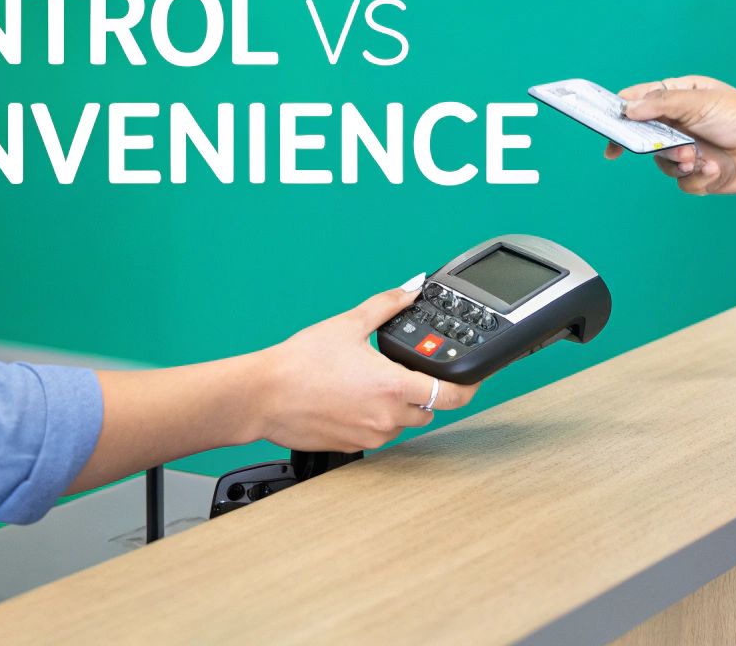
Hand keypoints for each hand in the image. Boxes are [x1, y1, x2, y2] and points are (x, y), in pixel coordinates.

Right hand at [252, 288, 479, 451]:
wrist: (262, 396)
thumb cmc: (299, 364)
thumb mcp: (348, 324)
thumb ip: (386, 306)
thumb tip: (410, 291)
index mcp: (394, 387)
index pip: (452, 396)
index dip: (469, 386)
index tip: (473, 378)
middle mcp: (387, 417)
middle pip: (428, 409)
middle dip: (423, 390)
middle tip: (402, 370)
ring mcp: (370, 435)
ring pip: (402, 423)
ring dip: (397, 405)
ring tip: (368, 382)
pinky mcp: (352, 446)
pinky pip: (377, 433)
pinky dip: (374, 417)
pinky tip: (351, 398)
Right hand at [604, 75, 735, 195]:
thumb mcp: (699, 101)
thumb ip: (661, 103)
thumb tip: (627, 109)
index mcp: (680, 97)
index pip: (640, 102)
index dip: (621, 113)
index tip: (608, 126)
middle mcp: (681, 124)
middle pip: (645, 137)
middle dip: (657, 145)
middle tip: (673, 146)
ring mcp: (689, 150)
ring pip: (662, 163)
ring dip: (680, 163)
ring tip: (700, 158)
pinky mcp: (699, 174)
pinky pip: (682, 181)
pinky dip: (698, 177)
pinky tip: (717, 169)